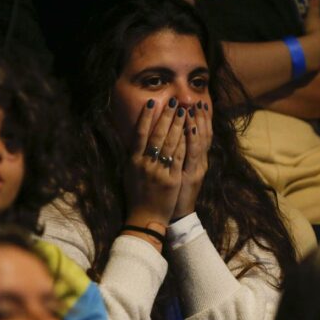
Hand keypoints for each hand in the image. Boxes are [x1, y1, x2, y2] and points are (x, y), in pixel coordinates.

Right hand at [123, 99, 186, 227]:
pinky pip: (179, 158)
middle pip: (157, 135)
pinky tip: (190, 131)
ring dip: (178, 125)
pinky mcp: (172, 179)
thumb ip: (133, 156)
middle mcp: (145, 164)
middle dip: (166, 117)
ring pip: (170, 143)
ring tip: (184, 111)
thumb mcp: (129, 173)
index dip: (146, 117)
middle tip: (174, 102)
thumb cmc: (136, 195)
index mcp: (133, 161)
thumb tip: (135, 138)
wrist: (145, 218)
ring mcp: (159, 171)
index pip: (140, 134)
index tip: (152, 103)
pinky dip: (184, 143)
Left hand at [173, 101, 212, 218]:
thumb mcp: (182, 172)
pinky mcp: (189, 176)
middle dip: (201, 118)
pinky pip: (191, 155)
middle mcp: (200, 163)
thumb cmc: (175, 192)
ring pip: (200, 143)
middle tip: (198, 101)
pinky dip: (192, 141)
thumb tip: (179, 136)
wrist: (176, 215)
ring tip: (194, 109)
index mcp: (198, 161)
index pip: (204, 136)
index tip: (201, 104)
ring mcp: (196, 169)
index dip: (203, 120)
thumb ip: (182, 155)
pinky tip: (191, 129)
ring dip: (197, 124)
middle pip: (204, 136)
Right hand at [298, 0, 319, 71]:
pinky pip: (313, 62)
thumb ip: (315, 7)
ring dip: (315, 54)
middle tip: (312, 43)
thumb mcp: (313, 17)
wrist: (314, 50)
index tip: (316, 31)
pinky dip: (310, 61)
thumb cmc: (315, 32)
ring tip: (307, 54)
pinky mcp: (317, 65)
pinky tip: (304, 62)